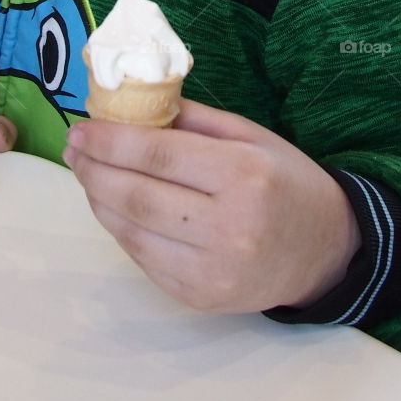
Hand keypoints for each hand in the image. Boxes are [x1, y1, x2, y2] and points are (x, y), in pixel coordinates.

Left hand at [63, 99, 360, 313]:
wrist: (326, 251)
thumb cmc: (287, 180)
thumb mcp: (249, 135)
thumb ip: (191, 119)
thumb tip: (131, 103)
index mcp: (243, 175)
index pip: (158, 156)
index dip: (110, 141)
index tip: (80, 126)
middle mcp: (228, 228)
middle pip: (137, 196)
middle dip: (94, 169)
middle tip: (74, 147)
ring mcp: (212, 271)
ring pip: (132, 232)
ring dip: (99, 199)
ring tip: (87, 172)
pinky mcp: (200, 298)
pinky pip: (144, 259)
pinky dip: (121, 229)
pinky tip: (114, 205)